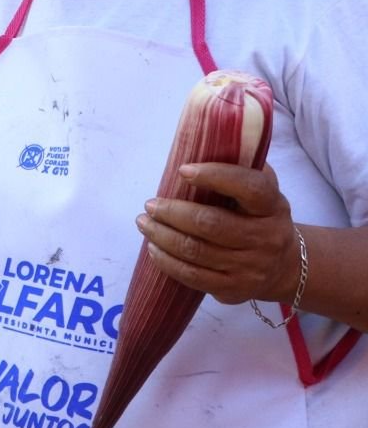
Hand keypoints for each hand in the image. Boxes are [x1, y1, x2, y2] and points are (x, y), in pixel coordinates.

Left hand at [137, 162, 300, 304]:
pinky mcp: (234, 289)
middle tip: (150, 204)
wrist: (285, 265)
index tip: (183, 170)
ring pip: (196, 251)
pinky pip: (193, 276)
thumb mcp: (262, 189)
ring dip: (162, 235)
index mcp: (273, 206)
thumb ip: (241, 166)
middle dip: (172, 212)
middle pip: (211, 224)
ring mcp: (251, 267)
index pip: (249, 188)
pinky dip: (167, 261)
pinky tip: (153, 248)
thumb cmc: (260, 216)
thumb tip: (208, 138)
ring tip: (143, 223)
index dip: (216, 176)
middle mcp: (266, 238)